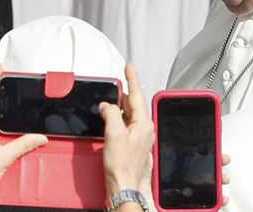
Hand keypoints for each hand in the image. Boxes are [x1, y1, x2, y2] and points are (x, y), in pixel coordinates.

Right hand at [100, 62, 153, 199]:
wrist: (125, 186)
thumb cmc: (122, 166)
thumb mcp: (113, 134)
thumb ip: (111, 114)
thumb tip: (107, 105)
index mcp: (143, 123)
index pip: (137, 94)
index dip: (132, 78)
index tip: (129, 66)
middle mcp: (145, 128)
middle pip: (133, 104)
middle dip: (122, 95)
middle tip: (113, 87)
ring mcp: (140, 137)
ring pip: (129, 114)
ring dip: (118, 108)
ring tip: (107, 106)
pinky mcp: (134, 144)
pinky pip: (126, 125)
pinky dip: (118, 119)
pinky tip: (110, 122)